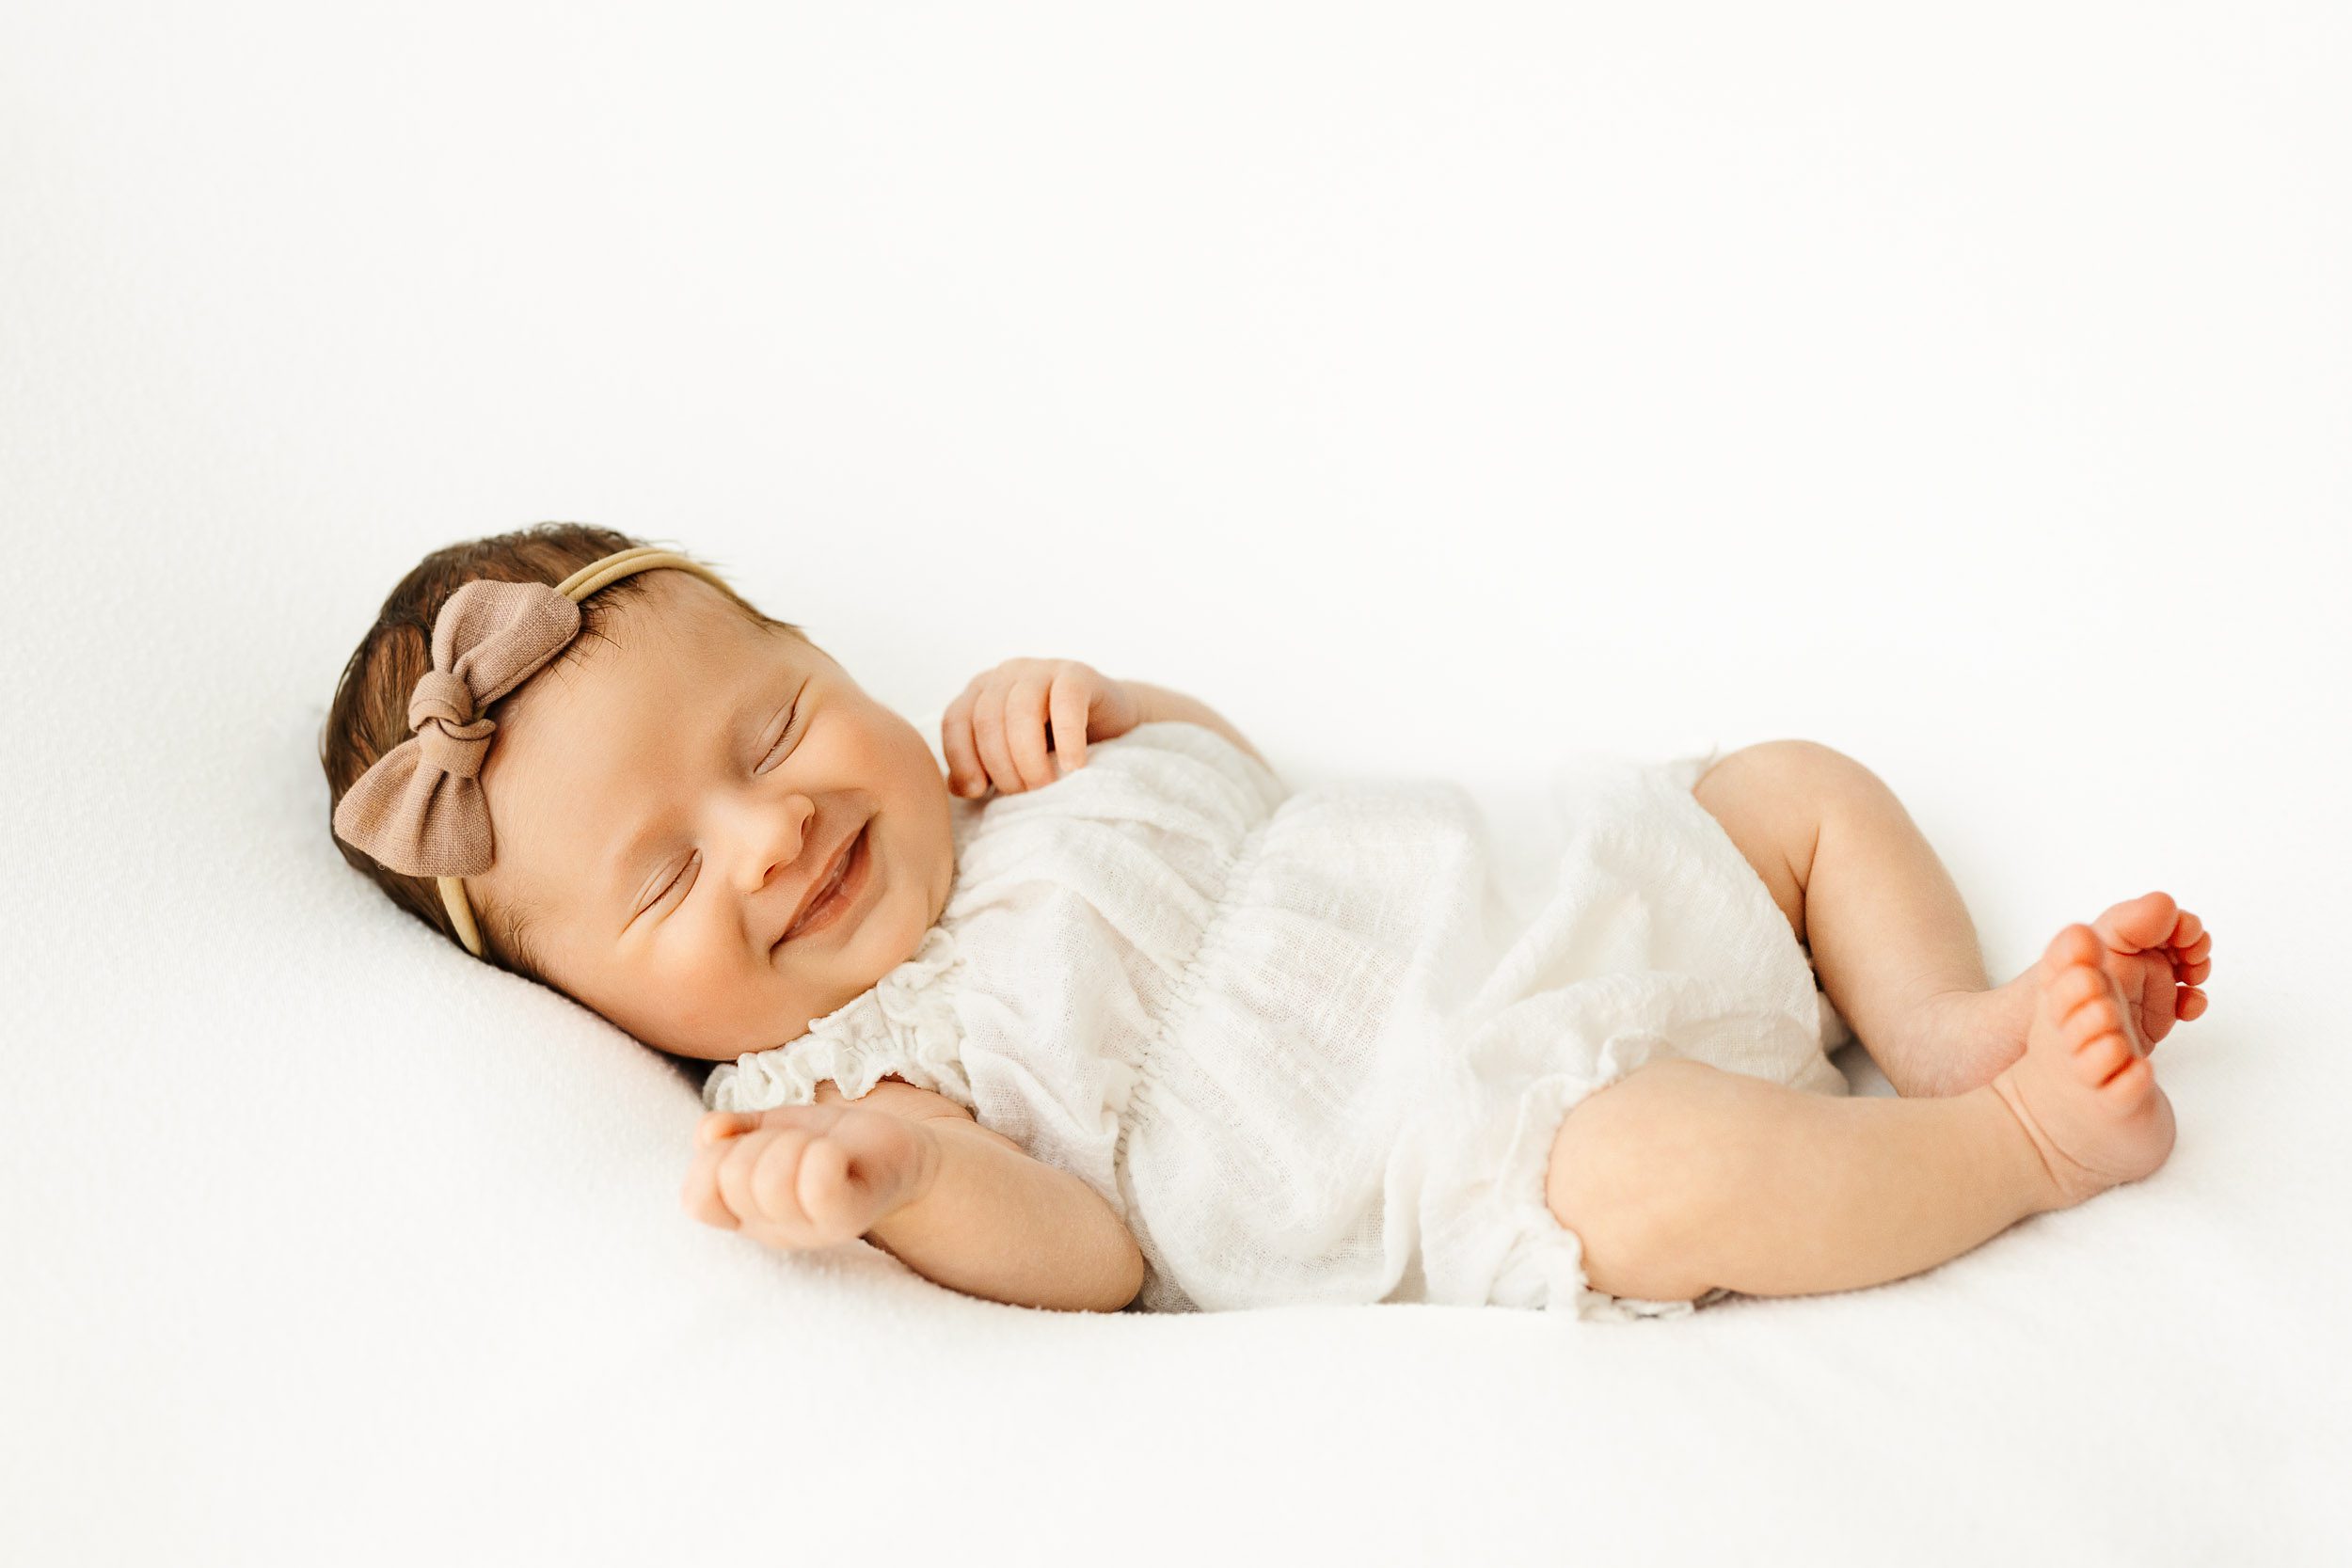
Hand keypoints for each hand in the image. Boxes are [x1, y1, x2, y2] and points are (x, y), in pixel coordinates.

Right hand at [682, 1104, 938, 1249]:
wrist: (899, 1151)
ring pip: (770, 1180)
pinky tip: (837, 1154)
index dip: (713, 1161)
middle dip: (761, 1140)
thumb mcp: (772, 1128)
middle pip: (733, 1178)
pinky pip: (817, 1186)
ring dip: (795, 1143)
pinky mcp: (849, 1215)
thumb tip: (708, 1134)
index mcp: (746, 1213)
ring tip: (819, 1147)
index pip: (697, 1200)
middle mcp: (773, 1230)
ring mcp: (810, 1229)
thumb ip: (732, 1131)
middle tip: (795, 1141)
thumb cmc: (831, 1142)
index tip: (747, 1143)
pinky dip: (823, 1154)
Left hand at [941, 658, 1142, 797]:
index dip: (962, 760)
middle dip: (1002, 766)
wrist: (1110, 725)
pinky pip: (1066, 703)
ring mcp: (1041, 669)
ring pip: (1020, 711)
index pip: (956, 721)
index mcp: (981, 691)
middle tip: (1023, 795)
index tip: (978, 793)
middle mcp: (1005, 674)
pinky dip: (1067, 739)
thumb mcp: (1010, 759)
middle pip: (987, 720)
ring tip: (1043, 785)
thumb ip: (981, 769)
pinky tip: (1072, 766)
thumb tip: (961, 789)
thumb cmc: (1052, 747)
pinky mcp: (1078, 674)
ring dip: (1028, 757)